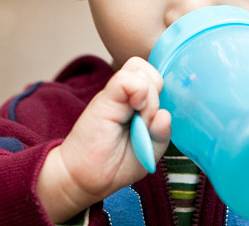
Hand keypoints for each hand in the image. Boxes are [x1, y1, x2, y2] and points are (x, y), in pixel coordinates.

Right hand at [37, 57, 170, 221]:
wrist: (84, 178)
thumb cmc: (116, 164)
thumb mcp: (149, 151)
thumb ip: (162, 133)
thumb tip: (164, 114)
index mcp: (139, 104)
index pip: (157, 80)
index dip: (163, 98)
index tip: (154, 122)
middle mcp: (127, 95)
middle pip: (152, 72)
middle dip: (158, 95)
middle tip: (146, 121)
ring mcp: (116, 95)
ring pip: (141, 70)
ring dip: (149, 95)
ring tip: (139, 119)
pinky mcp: (104, 98)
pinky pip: (126, 78)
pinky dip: (139, 91)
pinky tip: (135, 110)